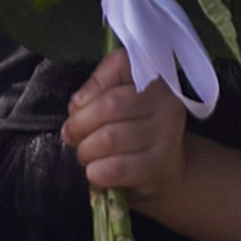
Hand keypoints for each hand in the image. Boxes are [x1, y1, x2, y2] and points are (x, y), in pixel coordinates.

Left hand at [63, 50, 189, 208]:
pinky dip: (98, 172)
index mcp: (153, 77)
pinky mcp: (161, 165)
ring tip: (86, 156)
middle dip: (79, 126)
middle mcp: (166, 101)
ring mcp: (167, 134)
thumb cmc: (135, 128)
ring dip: (86, 151)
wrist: (167, 168)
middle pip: (109, 106)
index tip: (76, 111)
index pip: (117, 68)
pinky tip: (96, 171)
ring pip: (110, 138)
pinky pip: (117, 168)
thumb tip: (76, 107)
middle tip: (73, 138)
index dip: (89, 93)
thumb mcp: (118, 100)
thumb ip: (96, 92)